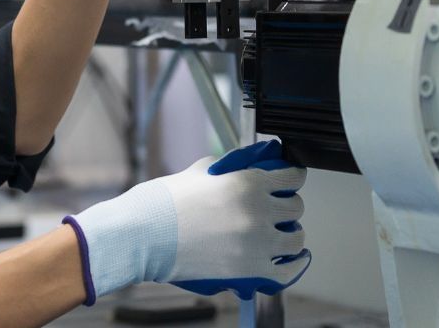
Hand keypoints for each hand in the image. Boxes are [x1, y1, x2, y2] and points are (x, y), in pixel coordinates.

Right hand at [64, 139, 308, 303]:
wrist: (142, 236)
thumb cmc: (164, 203)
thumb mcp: (202, 171)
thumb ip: (233, 168)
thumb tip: (251, 166)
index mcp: (248, 183)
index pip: (293, 177)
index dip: (292, 176)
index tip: (290, 180)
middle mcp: (258, 212)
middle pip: (295, 207)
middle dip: (286, 205)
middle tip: (275, 207)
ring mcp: (257, 244)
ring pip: (296, 238)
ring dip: (288, 233)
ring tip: (278, 233)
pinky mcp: (250, 271)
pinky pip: (288, 270)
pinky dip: (293, 264)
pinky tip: (292, 257)